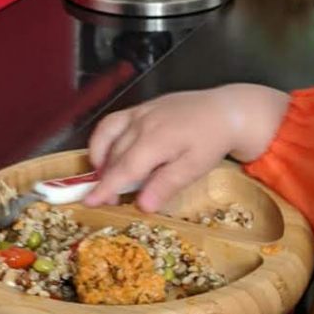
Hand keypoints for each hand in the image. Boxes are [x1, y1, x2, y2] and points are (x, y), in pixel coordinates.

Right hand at [84, 84, 289, 211]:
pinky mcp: (140, 108)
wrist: (224, 111)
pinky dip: (103, 140)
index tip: (90, 202)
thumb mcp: (194, 168)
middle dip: (106, 180)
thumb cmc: (211, 142)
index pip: (124, 169)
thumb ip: (166, 185)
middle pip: (114, 156)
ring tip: (105, 179)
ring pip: (108, 138)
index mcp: (156, 140)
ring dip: (101, 160)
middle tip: (109, 201)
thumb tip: (143, 206)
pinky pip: (112, 123)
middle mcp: (142, 123)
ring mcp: (139, 113)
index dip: (105, 187)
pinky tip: (108, 155)